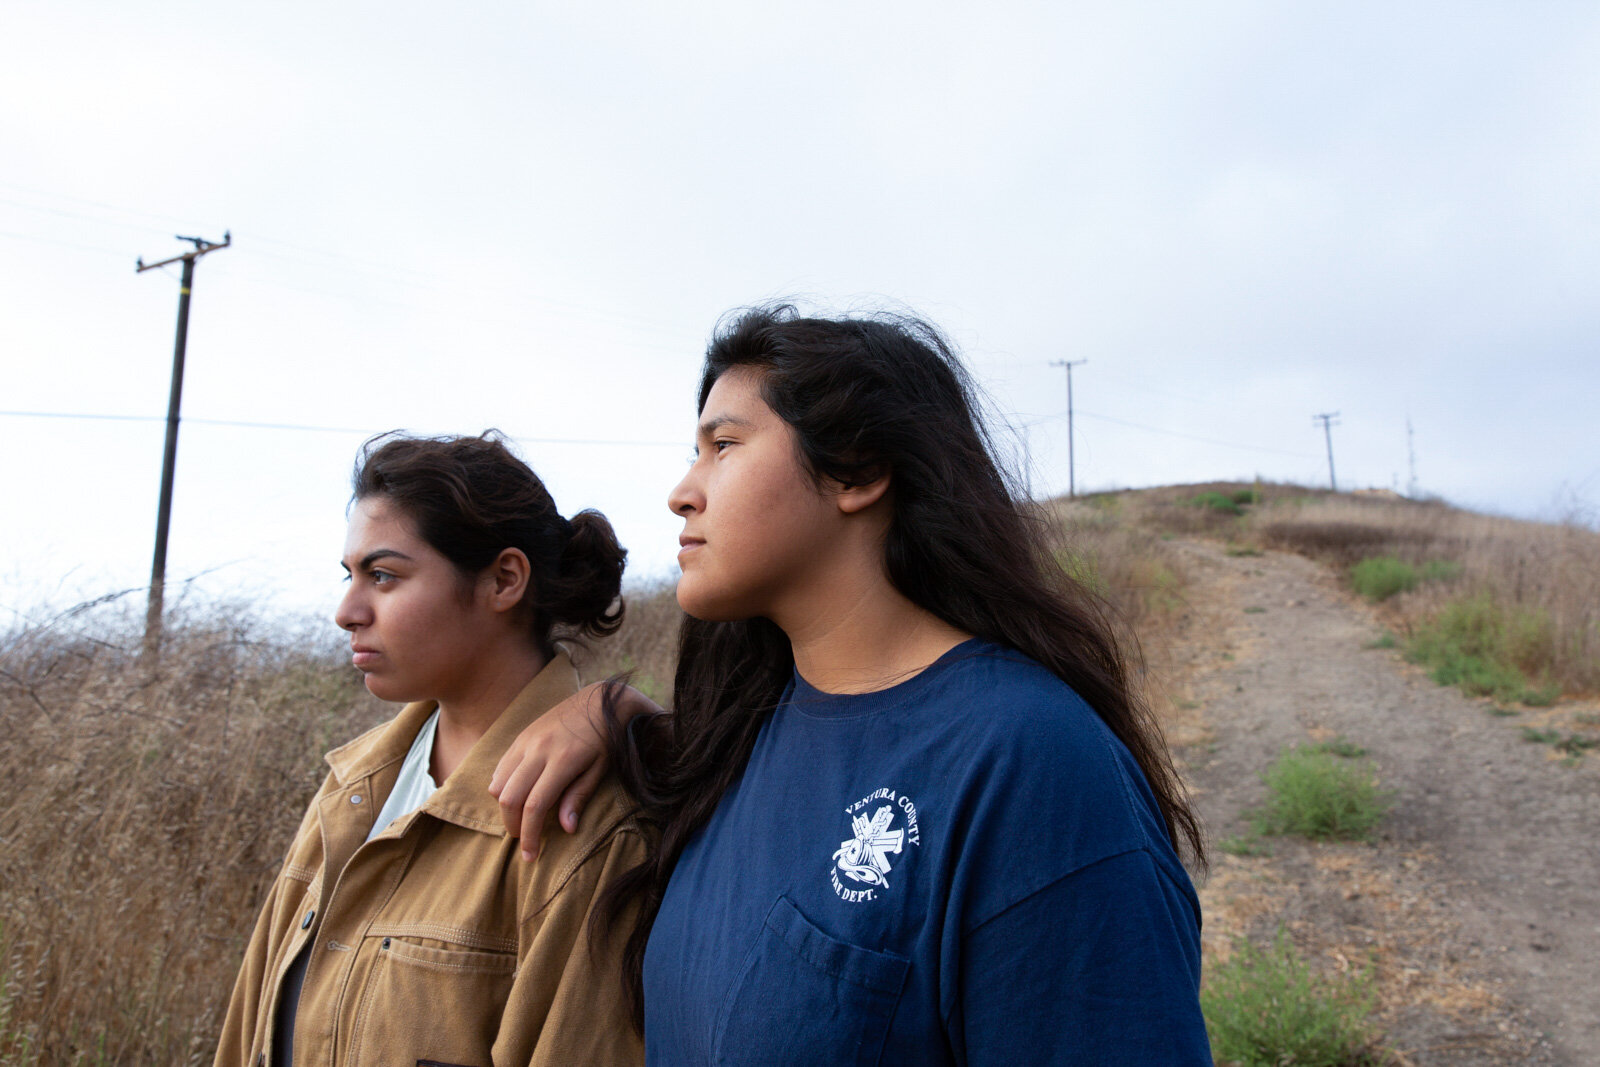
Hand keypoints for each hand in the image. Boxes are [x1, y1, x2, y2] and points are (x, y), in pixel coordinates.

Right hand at [488, 681, 660, 859]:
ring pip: (498, 784)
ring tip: (520, 819)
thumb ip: (579, 796)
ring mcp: (526, 741)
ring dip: (504, 808)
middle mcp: (538, 750)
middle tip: (525, 841)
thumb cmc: (606, 739)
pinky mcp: (520, 736)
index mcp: (562, 760)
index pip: (535, 806)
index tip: (531, 856)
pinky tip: (516, 796)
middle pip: (509, 798)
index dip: (529, 835)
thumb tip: (565, 828)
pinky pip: (500, 767)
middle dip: (513, 826)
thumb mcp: (600, 768)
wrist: (600, 700)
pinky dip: (501, 787)